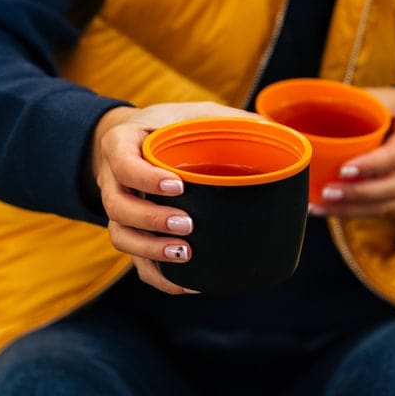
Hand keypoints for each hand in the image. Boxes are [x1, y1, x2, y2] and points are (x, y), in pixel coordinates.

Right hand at [92, 102, 258, 293]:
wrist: (138, 139)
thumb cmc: (172, 125)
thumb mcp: (195, 112)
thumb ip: (230, 120)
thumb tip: (280, 134)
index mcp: (123, 143)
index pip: (122, 162)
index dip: (145, 178)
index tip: (177, 186)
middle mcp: (113, 179)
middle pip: (117, 206)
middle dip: (151, 219)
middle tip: (187, 223)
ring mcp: (120, 209)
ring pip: (121, 236)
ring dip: (150, 250)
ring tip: (185, 253)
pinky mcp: (132, 232)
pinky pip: (136, 261)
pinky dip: (160, 276)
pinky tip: (187, 283)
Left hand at [309, 87, 394, 217]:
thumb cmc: (390, 106)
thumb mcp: (377, 97)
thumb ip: (349, 103)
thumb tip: (295, 109)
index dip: (372, 165)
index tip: (342, 170)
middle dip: (358, 194)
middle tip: (326, 192)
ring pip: (388, 205)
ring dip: (351, 209)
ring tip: (320, 206)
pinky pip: (381, 209)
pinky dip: (353, 211)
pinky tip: (327, 209)